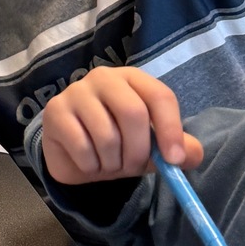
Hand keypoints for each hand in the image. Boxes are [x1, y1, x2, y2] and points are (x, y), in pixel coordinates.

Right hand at [39, 67, 201, 183]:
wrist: (77, 155)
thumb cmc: (119, 144)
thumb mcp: (153, 148)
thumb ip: (178, 148)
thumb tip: (190, 155)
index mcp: (133, 79)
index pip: (159, 96)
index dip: (170, 129)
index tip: (174, 160)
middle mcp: (104, 77)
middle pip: (133, 112)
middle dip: (138, 150)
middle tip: (134, 167)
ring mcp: (76, 91)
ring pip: (106, 135)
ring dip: (113, 163)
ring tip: (109, 163)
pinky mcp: (55, 111)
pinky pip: (81, 146)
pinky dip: (91, 166)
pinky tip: (89, 162)